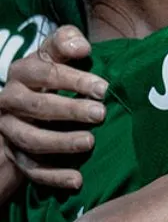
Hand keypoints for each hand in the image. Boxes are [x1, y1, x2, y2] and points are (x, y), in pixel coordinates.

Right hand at [0, 25, 104, 189]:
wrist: (28, 107)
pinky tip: (77, 180)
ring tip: (90, 142)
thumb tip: (81, 46)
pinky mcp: (15, 154)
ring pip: (30, 139)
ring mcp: (10, 129)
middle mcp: (10, 100)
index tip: (103, 88)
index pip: (44, 73)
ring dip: (61, 143)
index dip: (73, 80)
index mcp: (22, 72)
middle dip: (70, 111)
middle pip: (37, 107)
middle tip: (101, 114)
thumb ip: (66, 42)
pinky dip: (54, 176)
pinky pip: (31, 169)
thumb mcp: (55, 53)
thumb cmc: (53, 73)